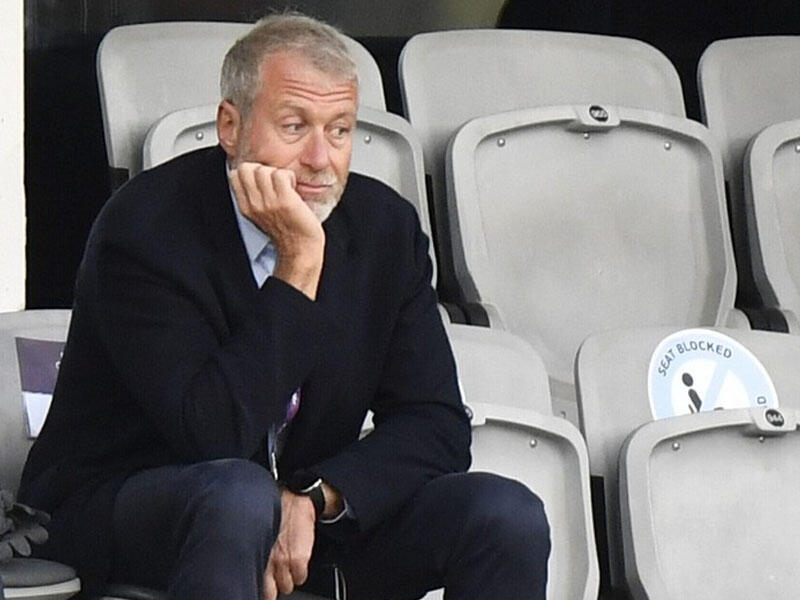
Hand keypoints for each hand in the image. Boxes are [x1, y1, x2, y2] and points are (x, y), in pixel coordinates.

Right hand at [229, 162, 324, 298]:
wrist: (300, 249)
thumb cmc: (287, 231)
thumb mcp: (262, 214)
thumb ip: (255, 196)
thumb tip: (256, 174)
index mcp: (246, 207)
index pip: (235, 174)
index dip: (251, 172)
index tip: (264, 182)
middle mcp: (254, 204)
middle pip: (246, 168)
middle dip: (262, 170)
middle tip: (275, 183)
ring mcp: (268, 203)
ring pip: (263, 169)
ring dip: (278, 173)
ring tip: (286, 187)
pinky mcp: (285, 201)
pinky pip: (281, 174)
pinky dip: (289, 177)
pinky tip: (294, 189)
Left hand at [263, 489, 315, 599]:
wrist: (294, 498)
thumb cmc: (273, 511)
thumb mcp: (256, 533)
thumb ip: (253, 552)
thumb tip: (250, 568)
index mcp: (252, 554)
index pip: (255, 586)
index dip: (258, 587)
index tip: (260, 585)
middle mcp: (266, 561)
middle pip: (269, 592)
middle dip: (273, 585)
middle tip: (275, 576)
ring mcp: (283, 562)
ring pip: (286, 586)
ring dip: (287, 578)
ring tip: (287, 565)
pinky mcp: (299, 559)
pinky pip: (300, 578)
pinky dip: (300, 572)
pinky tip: (298, 561)